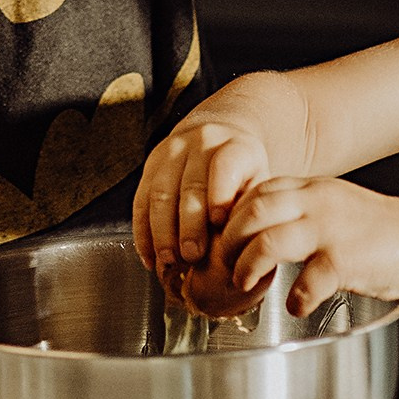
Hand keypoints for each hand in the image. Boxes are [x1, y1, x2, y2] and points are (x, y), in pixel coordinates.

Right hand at [134, 111, 272, 284]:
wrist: (217, 138)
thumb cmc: (242, 173)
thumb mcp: (258, 183)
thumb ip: (252, 209)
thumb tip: (244, 249)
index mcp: (236, 147)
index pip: (225, 166)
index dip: (220, 194)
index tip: (217, 223)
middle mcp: (202, 144)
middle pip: (191, 186)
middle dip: (189, 225)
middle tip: (192, 256)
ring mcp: (172, 152)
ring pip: (161, 194)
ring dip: (162, 232)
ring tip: (169, 260)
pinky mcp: (150, 165)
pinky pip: (141, 201)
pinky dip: (143, 232)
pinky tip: (150, 256)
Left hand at [219, 175, 398, 314]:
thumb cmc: (375, 228)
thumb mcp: (331, 203)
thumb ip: (297, 209)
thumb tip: (254, 228)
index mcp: (310, 188)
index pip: (254, 191)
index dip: (230, 216)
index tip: (222, 239)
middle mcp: (316, 203)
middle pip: (251, 211)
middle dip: (228, 241)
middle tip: (224, 265)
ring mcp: (330, 230)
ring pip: (268, 241)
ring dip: (248, 267)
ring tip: (245, 284)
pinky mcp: (346, 261)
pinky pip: (307, 282)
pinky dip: (295, 299)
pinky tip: (296, 307)